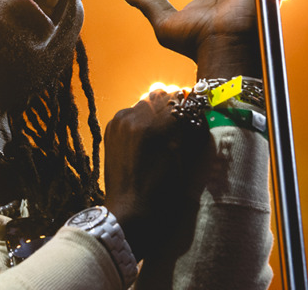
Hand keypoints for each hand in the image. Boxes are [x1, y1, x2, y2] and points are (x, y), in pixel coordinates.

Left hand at [103, 89, 209, 259]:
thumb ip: (189, 132)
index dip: (190, 104)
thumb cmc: (162, 193)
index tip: (195, 110)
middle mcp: (135, 116)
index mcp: (156, 126)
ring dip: (155, 110)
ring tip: (162, 129)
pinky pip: (130, 112)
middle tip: (180, 119)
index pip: (179, 99)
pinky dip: (140, 118)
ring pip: (144, 102)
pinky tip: (146, 136)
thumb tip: (196, 113)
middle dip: (172, 104)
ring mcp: (120, 121)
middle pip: (160, 95)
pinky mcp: (111, 127)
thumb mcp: (183, 161)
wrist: (128, 210)